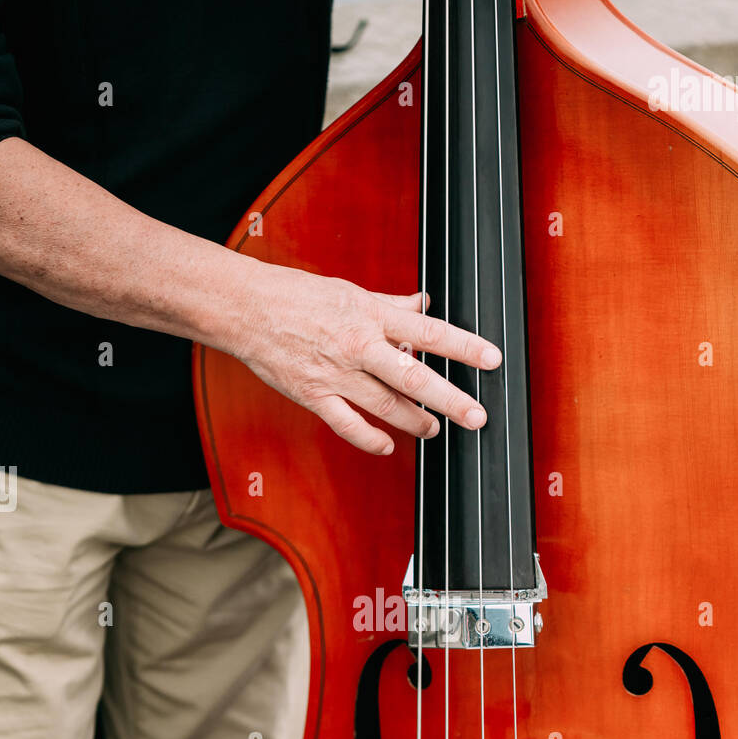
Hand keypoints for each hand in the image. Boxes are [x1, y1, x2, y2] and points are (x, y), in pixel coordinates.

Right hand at [230, 262, 501, 454]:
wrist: (246, 308)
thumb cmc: (296, 295)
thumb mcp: (349, 292)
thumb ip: (389, 304)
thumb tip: (422, 305)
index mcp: (370, 315)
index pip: (429, 332)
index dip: (464, 347)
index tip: (492, 359)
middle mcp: (358, 346)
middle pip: (415, 378)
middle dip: (451, 400)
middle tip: (478, 417)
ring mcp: (336, 374)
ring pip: (386, 406)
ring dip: (416, 422)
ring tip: (435, 430)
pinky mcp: (313, 395)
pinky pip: (348, 425)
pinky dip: (370, 439)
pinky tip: (388, 447)